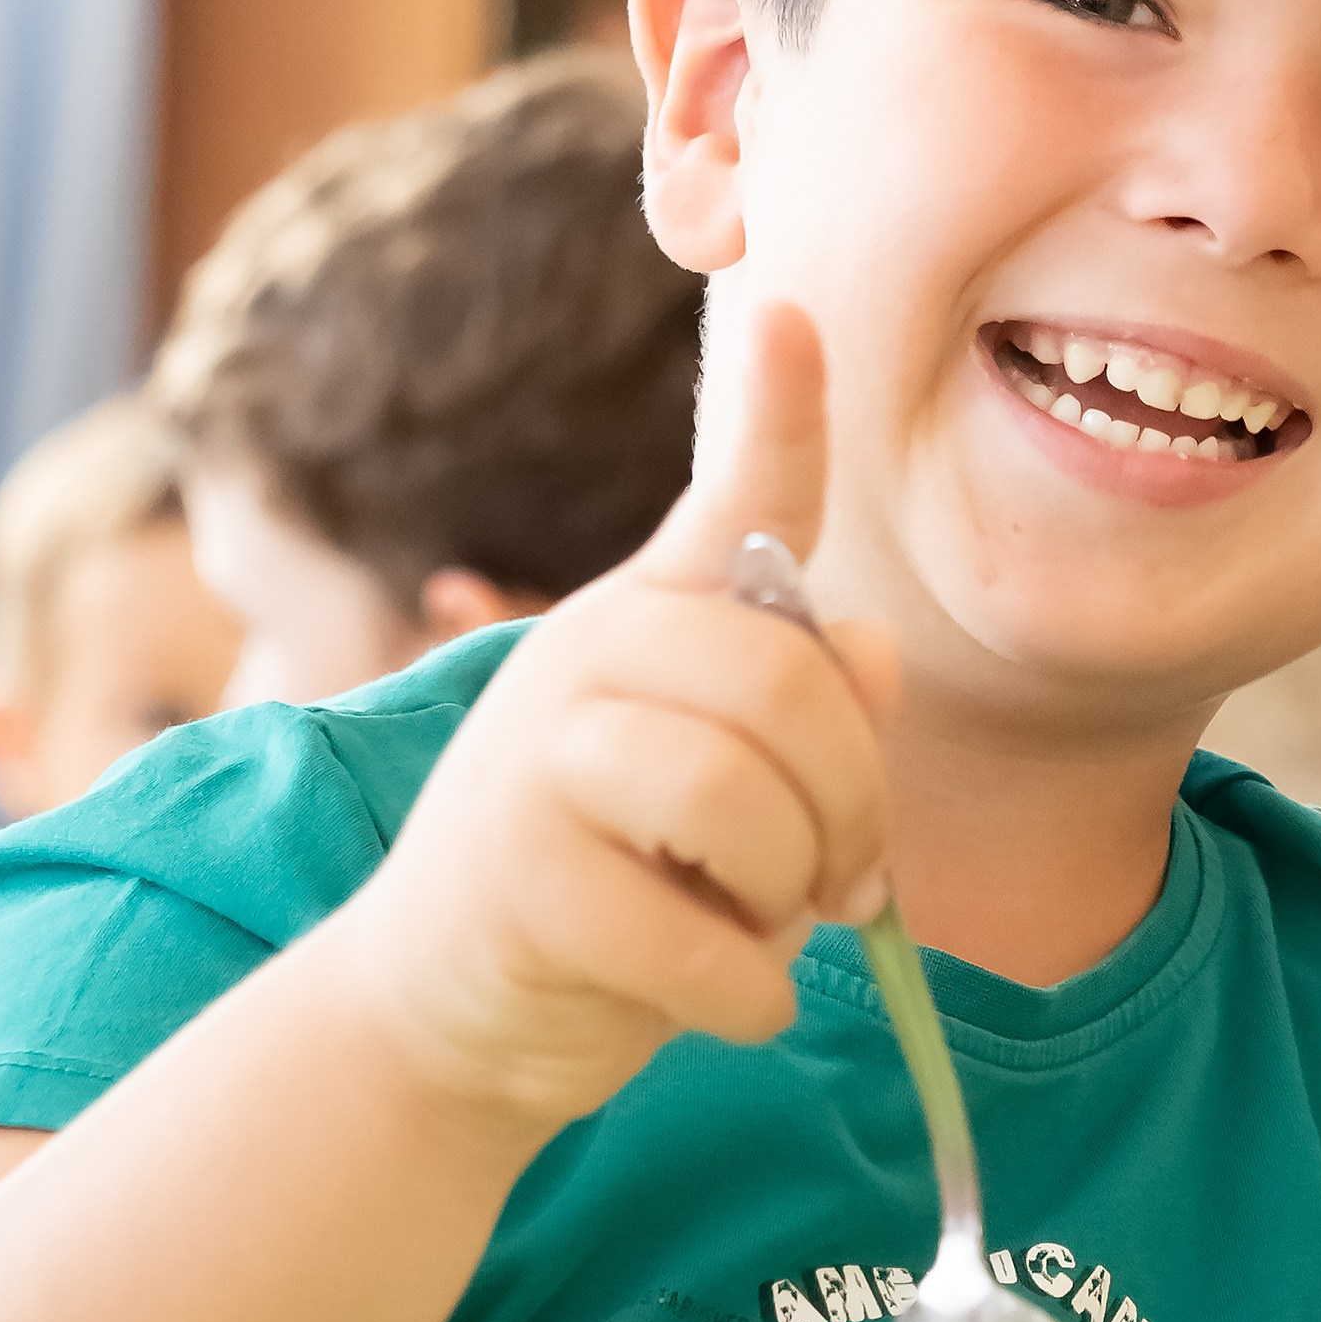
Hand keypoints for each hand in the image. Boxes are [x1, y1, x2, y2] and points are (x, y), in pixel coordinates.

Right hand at [335, 302, 896, 1140]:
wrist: (446, 1008)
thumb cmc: (613, 881)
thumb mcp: (721, 786)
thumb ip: (803, 714)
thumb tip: (874, 649)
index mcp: (648, 620)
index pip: (732, 499)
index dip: (776, 410)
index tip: (797, 312)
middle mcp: (584, 658)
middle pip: (791, 689)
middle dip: (857, 806)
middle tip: (846, 883)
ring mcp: (538, 764)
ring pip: (748, 803)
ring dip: (791, 899)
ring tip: (764, 928)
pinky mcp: (522, 883)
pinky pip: (703, 940)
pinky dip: (745, 995)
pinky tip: (723, 999)